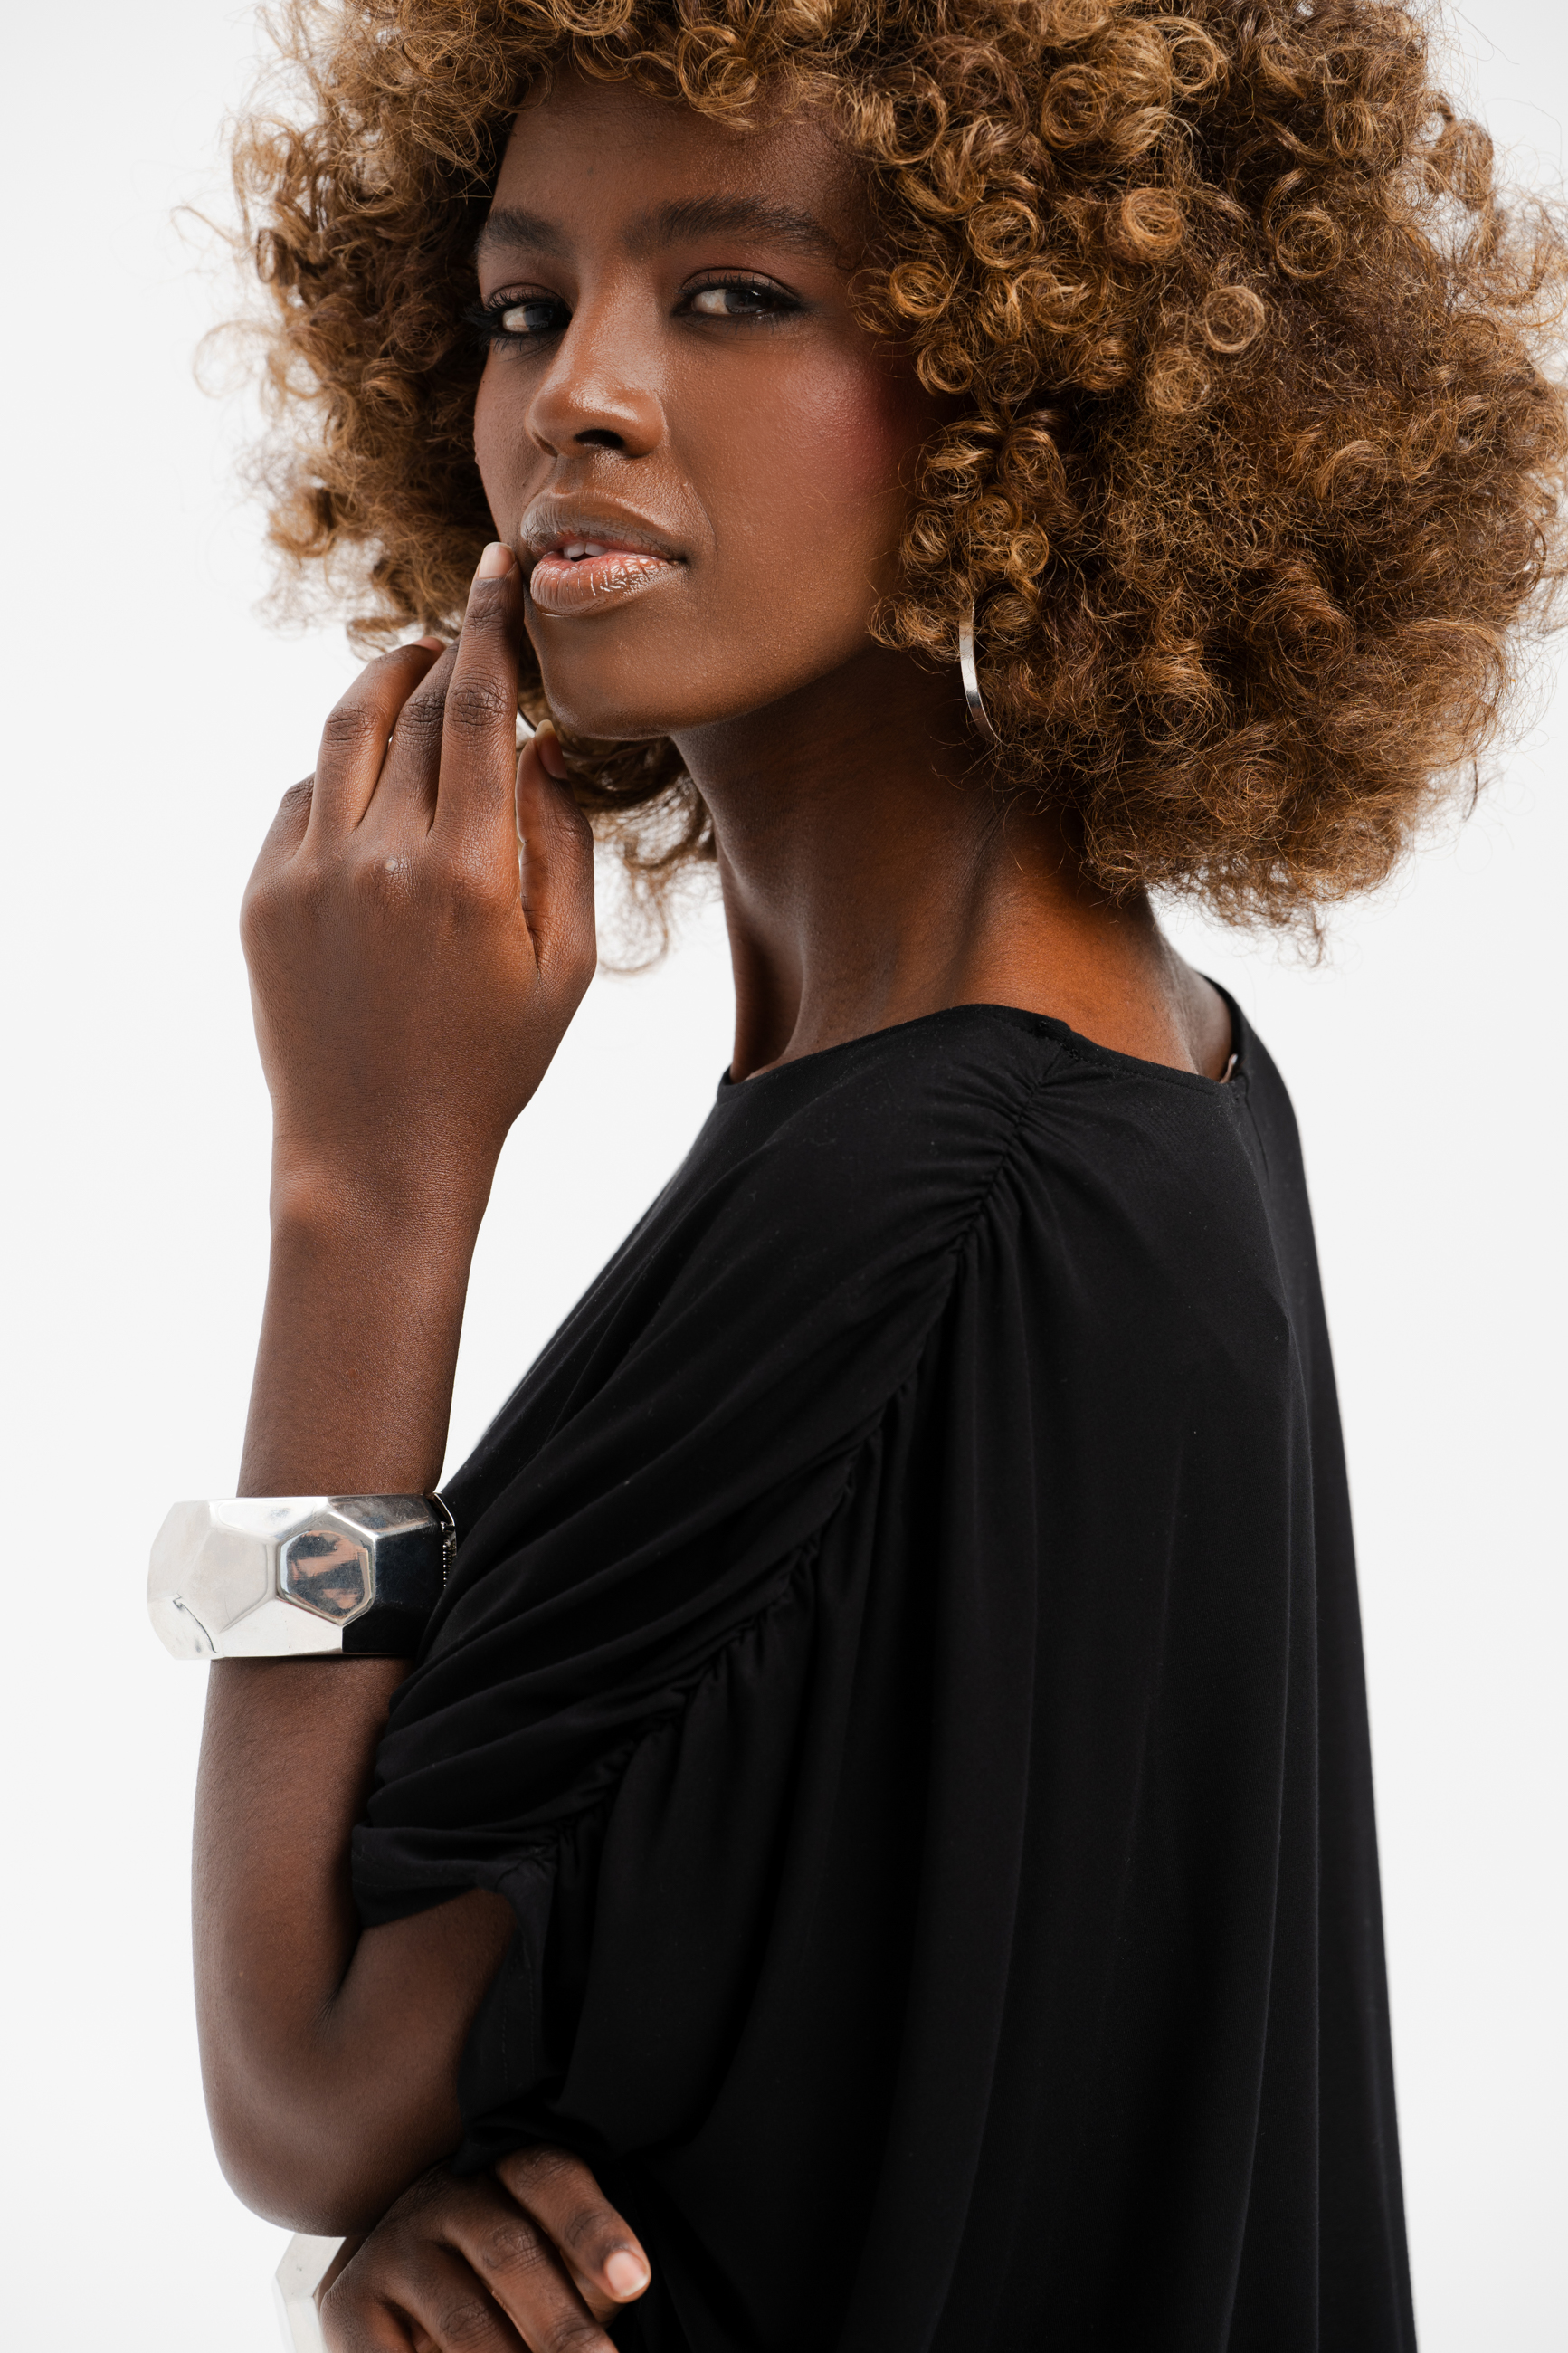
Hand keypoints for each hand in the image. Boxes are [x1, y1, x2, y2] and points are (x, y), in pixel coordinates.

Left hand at [241, 542, 594, 1226]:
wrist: (375, 1153)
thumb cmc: (491, 1066)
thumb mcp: (566, 967)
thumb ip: (564, 848)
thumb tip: (541, 748)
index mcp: (471, 875)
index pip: (481, 707)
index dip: (492, 626)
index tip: (504, 573)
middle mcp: (382, 861)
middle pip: (412, 704)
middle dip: (444, 648)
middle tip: (468, 623)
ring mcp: (310, 875)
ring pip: (345, 735)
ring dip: (384, 687)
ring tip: (416, 672)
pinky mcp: (263, 897)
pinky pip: (303, 798)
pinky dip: (344, 771)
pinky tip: (377, 787)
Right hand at [319, 2150, 651, 2351]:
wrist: (389, 2280)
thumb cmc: (496, 2271)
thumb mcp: (542, 2253)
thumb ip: (585, 2272)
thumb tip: (631, 2291)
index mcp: (499, 2167)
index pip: (550, 2178)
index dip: (592, 2227)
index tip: (634, 2281)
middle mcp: (445, 2195)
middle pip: (511, 2250)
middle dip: (562, 2321)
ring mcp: (393, 2248)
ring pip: (464, 2316)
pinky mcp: (348, 2305)